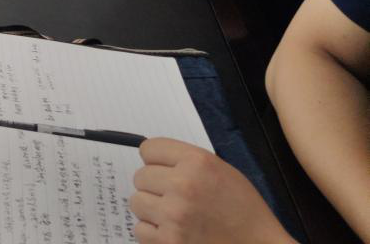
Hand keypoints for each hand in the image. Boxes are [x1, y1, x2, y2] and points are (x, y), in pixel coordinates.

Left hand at [130, 138, 293, 243]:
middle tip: (174, 198)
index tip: (162, 169)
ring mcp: (174, 215)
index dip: (155, 161)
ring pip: (136, 202)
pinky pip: (140, 229)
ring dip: (152, 210)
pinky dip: (154, 233)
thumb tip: (152, 158)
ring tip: (175, 216)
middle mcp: (183, 185)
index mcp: (197, 162)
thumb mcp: (223, 172)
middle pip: (141, 176)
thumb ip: (187, 162)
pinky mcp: (169, 241)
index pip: (149, 149)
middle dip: (155, 187)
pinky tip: (174, 232)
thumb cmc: (245, 213)